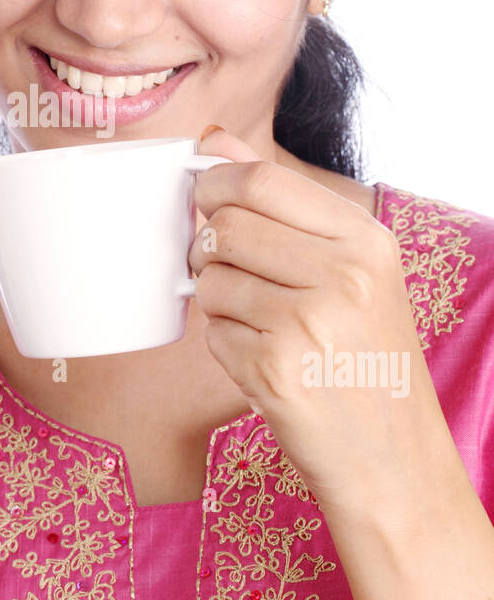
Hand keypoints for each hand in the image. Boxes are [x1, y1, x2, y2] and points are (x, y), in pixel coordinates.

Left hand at [186, 129, 461, 520]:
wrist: (392, 458)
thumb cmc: (364, 355)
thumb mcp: (350, 268)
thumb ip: (282, 201)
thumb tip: (214, 140)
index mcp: (365, 240)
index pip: (260, 180)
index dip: (214, 184)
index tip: (207, 199)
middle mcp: (343, 275)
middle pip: (225, 226)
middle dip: (210, 246)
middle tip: (232, 271)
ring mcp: (307, 323)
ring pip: (211, 279)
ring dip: (218, 301)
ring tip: (262, 325)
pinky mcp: (273, 370)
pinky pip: (212, 332)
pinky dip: (225, 345)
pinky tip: (265, 362)